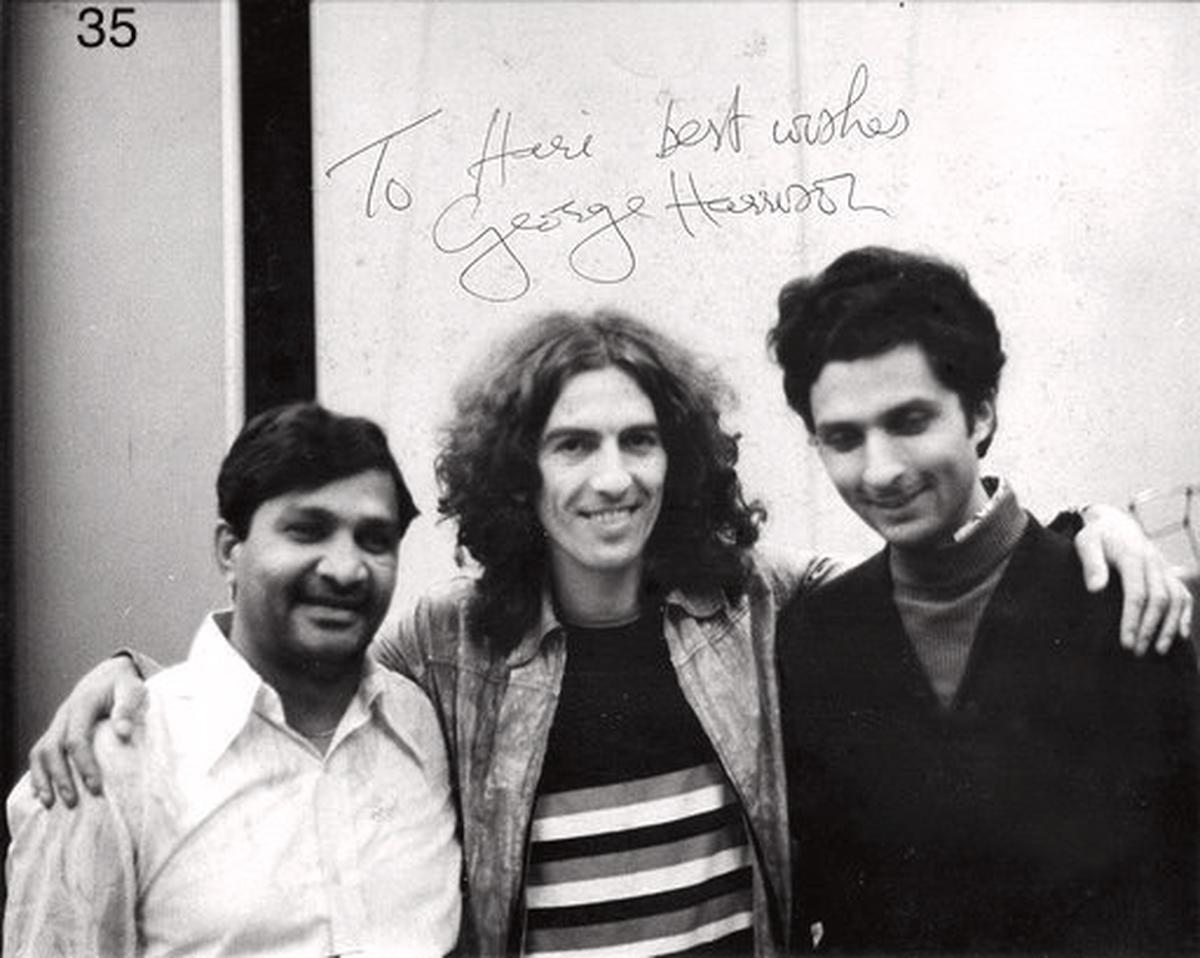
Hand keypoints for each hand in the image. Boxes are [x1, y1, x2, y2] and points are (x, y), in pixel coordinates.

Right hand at [28, 656, 147, 808]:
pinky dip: (38, 773)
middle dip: (60, 778)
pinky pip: (39, 753)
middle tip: (72, 802)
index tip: (96, 787)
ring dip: (42, 779)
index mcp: (82, 704)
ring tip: (49, 804)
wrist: (109, 674)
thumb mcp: (132, 689)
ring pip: (39, 752)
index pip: (76, 739)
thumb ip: (127, 708)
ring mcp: (57, 723)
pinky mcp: (56, 731)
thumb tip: (124, 732)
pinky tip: (41, 792)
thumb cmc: (124, 685)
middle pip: (52, 749)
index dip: (84, 765)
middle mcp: (64, 715)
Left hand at [1074, 504, 1193, 654]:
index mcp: (1133, 556)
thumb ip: (1091, 563)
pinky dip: (1185, 616)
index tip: (1126, 642)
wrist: (1116, 523)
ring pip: (1176, 600)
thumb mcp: (1086, 543)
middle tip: (1136, 652)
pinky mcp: (1169, 574)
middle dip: (1149, 628)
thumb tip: (1096, 589)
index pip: (1137, 594)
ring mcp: (1164, 568)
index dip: (1132, 619)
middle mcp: (1154, 562)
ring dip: (1169, 627)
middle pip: (1159, 600)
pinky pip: (1184, 595)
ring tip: (1158, 651)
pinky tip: (1181, 637)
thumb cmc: (1096, 537)